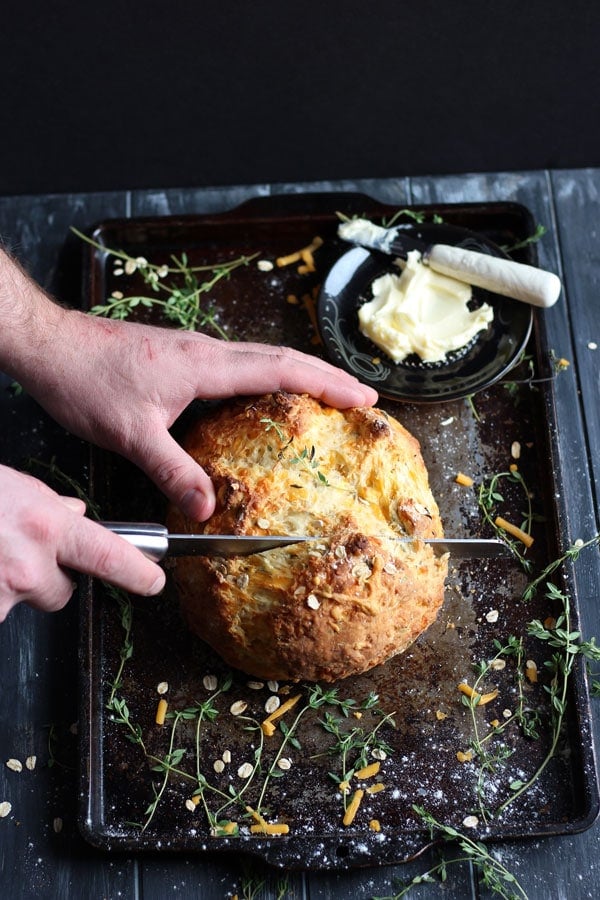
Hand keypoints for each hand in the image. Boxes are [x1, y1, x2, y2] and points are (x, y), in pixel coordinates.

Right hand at [0, 465, 164, 620]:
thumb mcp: (12, 486)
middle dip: (49, 577)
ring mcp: (5, 595)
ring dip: (13, 584)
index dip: (137, 573)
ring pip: (26, 598)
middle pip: (61, 591)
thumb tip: (73, 513)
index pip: (110, 557)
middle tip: (18, 552)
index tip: (154, 581)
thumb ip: (50, 504)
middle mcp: (29, 566)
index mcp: (45, 527)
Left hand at [25, 310, 378, 519]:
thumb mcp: (132, 435)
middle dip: (327, 376)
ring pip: (261, 357)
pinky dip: (269, 377)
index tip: (362, 397)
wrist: (51, 345)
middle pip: (282, 357)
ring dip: (300, 374)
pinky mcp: (181, 354)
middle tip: (362, 397)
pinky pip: (240, 363)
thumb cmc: (87, 382)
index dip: (327, 384)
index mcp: (205, 365)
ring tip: (328, 396)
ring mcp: (195, 349)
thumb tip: (208, 508)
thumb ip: (174, 471)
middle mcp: (206, 350)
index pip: (282, 370)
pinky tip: (266, 398)